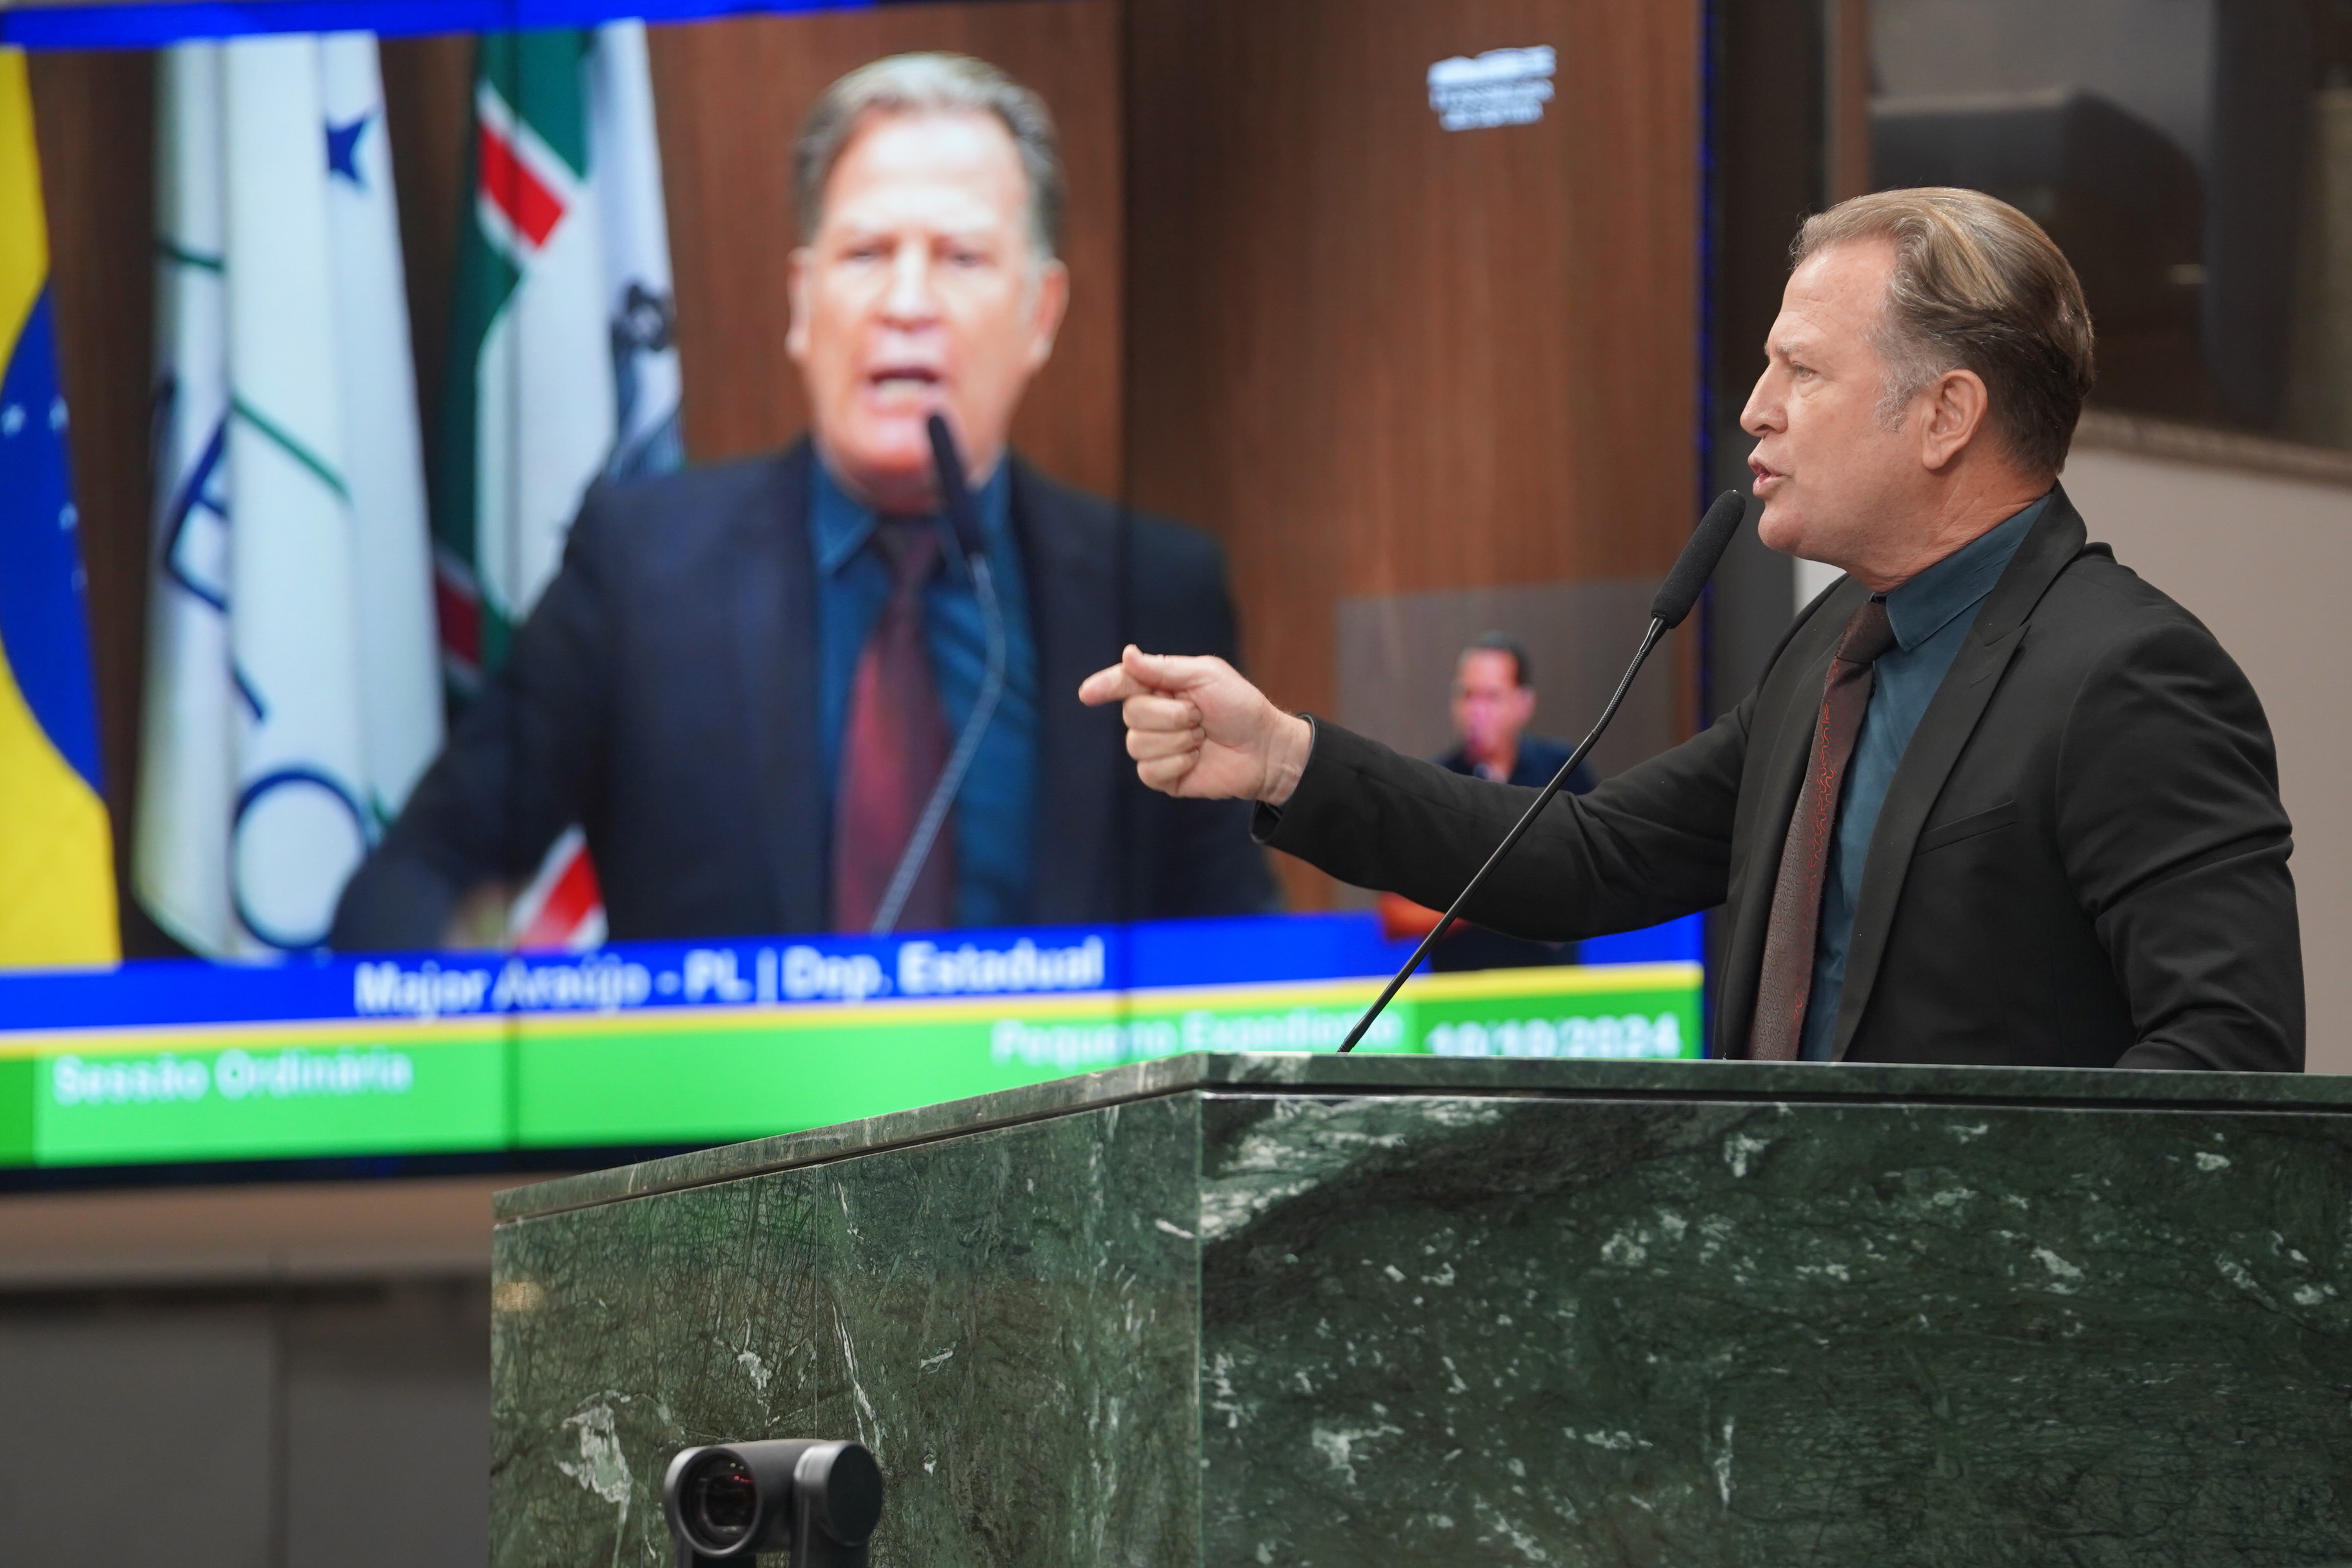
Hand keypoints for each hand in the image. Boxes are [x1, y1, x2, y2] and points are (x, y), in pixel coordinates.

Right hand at [1078, 645, 1313, 803]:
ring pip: (1136, 744)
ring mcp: (1156, 747)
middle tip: (1199, 717)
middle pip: (1131, 714)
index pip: (1122, 683)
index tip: (1088, 694)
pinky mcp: (1163, 776)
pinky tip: (1195, 761)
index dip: (1104, 686)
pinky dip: (1176, 764)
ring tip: (1201, 739)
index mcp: (1161, 687)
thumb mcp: (1206, 676)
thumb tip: (1127, 654)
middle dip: (1171, 716)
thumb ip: (1163, 669)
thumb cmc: (1240, 707)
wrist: (1265, 749)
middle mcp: (1153, 716)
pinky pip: (1148, 771)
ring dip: (1177, 741)